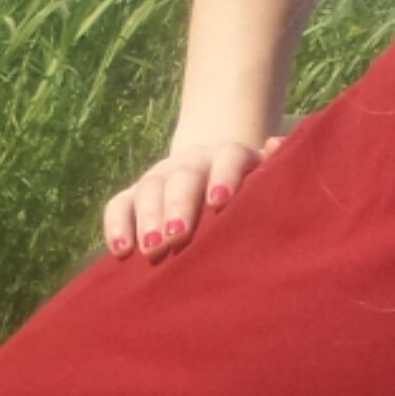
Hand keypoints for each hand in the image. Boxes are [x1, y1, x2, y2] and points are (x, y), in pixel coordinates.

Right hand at [102, 128, 272, 260]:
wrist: (216, 172)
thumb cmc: (252, 190)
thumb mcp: (268, 178)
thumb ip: (278, 166)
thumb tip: (275, 144)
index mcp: (230, 156)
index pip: (228, 158)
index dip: (224, 177)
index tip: (220, 202)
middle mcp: (193, 162)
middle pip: (183, 176)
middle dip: (178, 205)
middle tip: (177, 236)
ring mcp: (162, 175)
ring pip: (149, 188)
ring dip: (147, 219)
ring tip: (150, 249)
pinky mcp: (137, 193)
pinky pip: (120, 203)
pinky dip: (117, 224)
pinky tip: (120, 251)